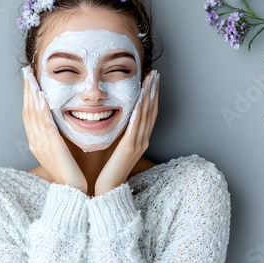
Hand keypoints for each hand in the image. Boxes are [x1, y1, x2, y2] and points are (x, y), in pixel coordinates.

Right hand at [22, 66, 87, 192]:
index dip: (28, 96)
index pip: (29, 114)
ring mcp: (42, 144)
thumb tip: (59, 121)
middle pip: (27, 111)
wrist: (72, 191)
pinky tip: (42, 97)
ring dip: (32, 95)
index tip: (29, 80)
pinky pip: (45, 125)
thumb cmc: (70, 171)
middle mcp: (36, 141)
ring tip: (31, 78)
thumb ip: (57, 136)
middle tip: (26, 72)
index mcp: (37, 142)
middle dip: (27, 90)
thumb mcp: (61, 150)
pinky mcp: (52, 146)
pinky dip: (42, 110)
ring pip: (33, 115)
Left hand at [94, 70, 159, 195]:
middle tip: (155, 73)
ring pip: (146, 115)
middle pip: (151, 110)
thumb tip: (117, 118)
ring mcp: (138, 143)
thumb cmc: (109, 169)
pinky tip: (140, 101)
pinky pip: (136, 127)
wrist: (109, 189)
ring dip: (149, 96)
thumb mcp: (116, 147)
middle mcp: (143, 139)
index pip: (148, 112)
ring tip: (150, 80)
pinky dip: (139, 112)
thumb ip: (120, 134)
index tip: (151, 79)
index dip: (151, 94)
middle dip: (153, 90)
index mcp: (140, 138)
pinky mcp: (130, 148)